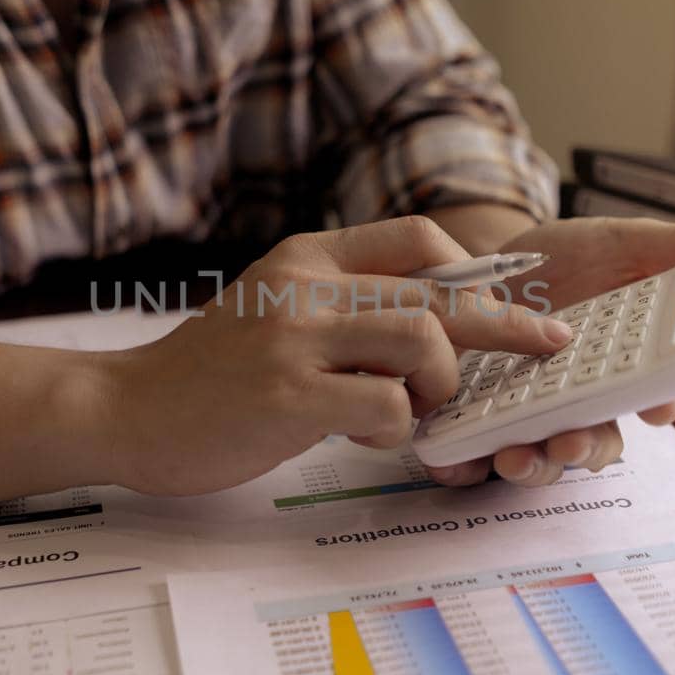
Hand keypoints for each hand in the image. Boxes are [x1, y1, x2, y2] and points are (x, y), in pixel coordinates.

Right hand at [101, 216, 577, 495]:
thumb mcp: (274, 308)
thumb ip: (341, 301)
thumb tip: (432, 318)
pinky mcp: (286, 396)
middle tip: (549, 342)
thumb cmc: (209, 372)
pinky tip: (366, 437)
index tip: (511, 300)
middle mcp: (304, 286)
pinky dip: (397, 428)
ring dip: (440, 383)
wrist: (125, 409)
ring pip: (421, 341)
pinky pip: (384, 405)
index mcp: (307, 257)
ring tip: (416, 411)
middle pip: (436, 291)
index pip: (416, 237)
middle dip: (505, 323)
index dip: (476, 268)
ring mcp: (293, 338)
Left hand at [425, 216, 674, 488]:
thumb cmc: (562, 261)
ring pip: (539, 458)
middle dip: (586, 451)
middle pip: (595, 444)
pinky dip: (463, 461)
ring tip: (514, 456)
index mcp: (625, 367)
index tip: (654, 411)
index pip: (653, 398)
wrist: (481, 260)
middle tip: (572, 442)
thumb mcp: (623, 242)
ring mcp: (527, 414)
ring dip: (531, 465)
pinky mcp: (474, 419)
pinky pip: (472, 454)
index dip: (657, 409)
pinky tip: (451, 458)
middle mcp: (580, 401)